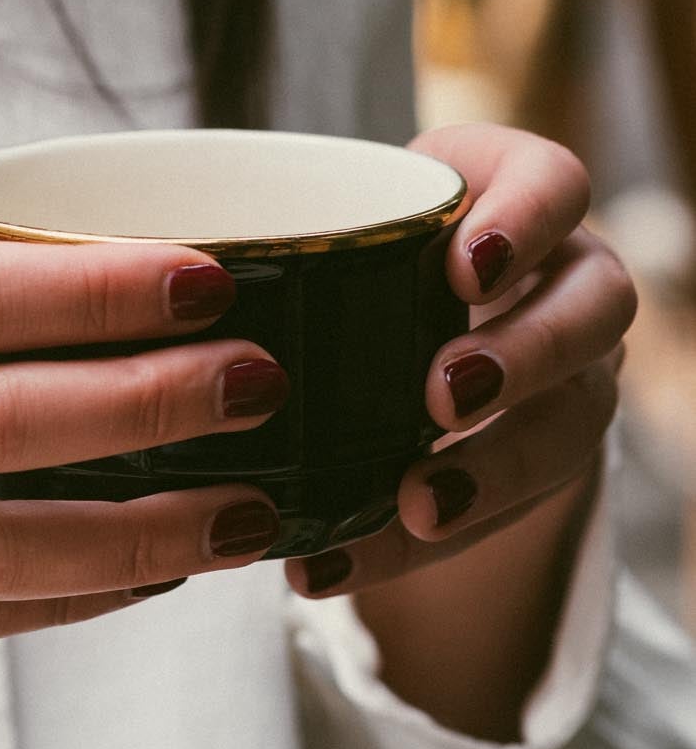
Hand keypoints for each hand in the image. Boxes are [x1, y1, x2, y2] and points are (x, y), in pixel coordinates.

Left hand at [287, 123, 636, 601]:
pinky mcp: (539, 457)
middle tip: (441, 395)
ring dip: (495, 468)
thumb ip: (298, 226)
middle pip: (595, 308)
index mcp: (517, 195)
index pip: (558, 183)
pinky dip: (415, 546)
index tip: (462, 269)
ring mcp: (571, 372)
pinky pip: (505, 513)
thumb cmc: (353, 243)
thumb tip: (152, 258)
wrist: (395, 317)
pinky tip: (333, 565)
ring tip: (415, 503)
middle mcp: (567, 278)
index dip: (526, 221)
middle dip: (525, 355)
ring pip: (575, 419)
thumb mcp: (338, 214)